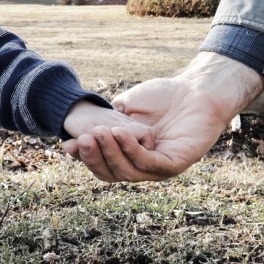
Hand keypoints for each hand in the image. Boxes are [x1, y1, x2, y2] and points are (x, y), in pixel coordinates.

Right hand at [61, 52, 263, 181]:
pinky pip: (148, 162)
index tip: (67, 145)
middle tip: (83, 138)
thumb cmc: (163, 96)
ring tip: (100, 133)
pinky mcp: (174, 165)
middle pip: (111, 173)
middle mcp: (142, 166)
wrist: (196, 91)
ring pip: (127, 171)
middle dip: (94, 157)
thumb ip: (105, 120)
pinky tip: (121, 134)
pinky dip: (132, 150)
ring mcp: (158, 168)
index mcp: (129, 156)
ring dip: (111, 153)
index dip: (84, 157)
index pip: (102, 164)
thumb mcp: (126, 107)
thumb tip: (77, 134)